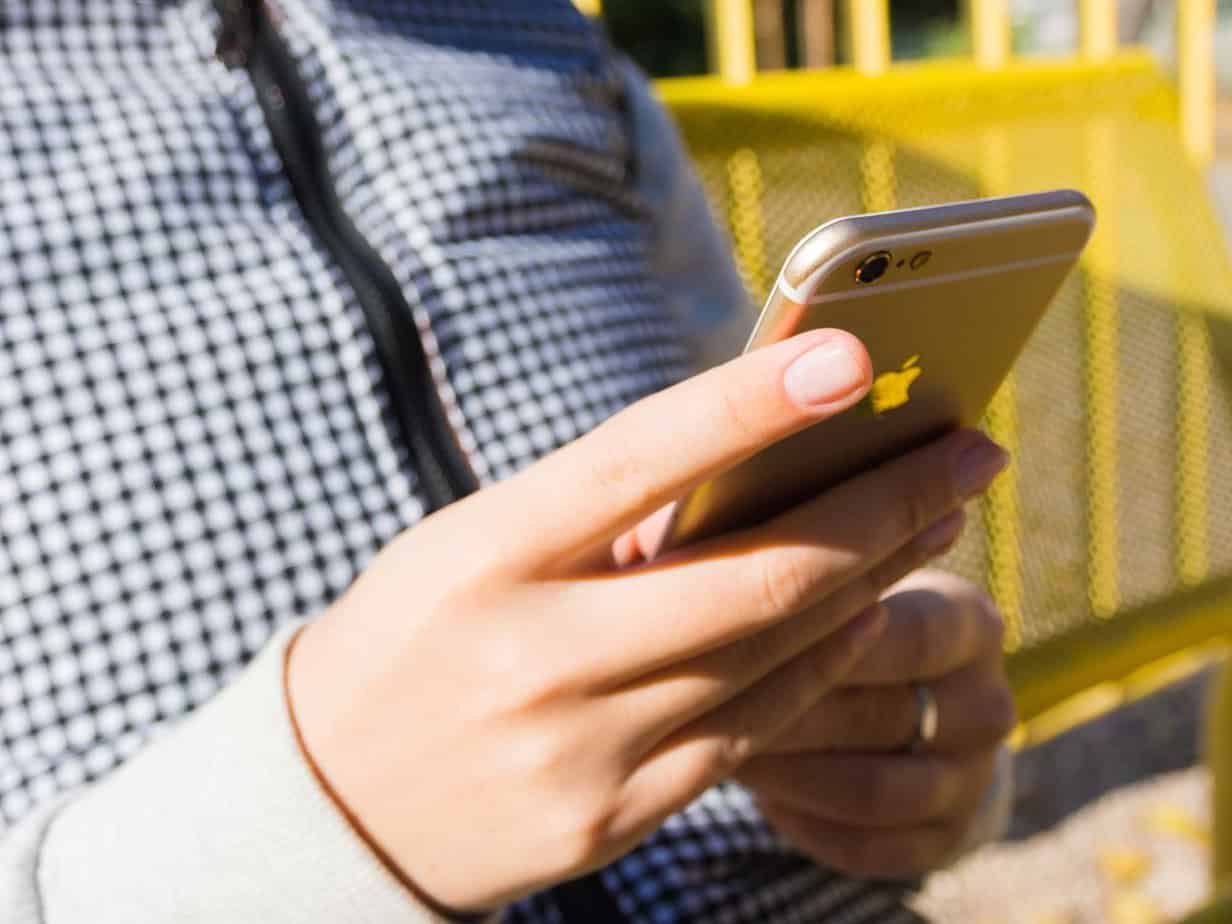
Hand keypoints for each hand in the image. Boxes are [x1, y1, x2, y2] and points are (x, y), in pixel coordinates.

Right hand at [286, 329, 1008, 912]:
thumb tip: (749, 469)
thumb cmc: (409, 637)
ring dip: (875, 578)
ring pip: (775, 656)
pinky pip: (753, 730)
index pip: (634, 464)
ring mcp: (582, 751)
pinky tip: (864, 611)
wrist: (334, 804)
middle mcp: (537, 658)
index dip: (748, 406)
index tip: (854, 353)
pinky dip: (821, 662)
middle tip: (971, 450)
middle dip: (886, 506)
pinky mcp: (616, 816)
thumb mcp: (467, 546)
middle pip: (754, 578)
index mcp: (483, 557)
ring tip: (935, 515)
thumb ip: (592, 513)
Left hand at [736, 569, 1015, 879]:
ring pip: (869, 790)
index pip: (907, 635)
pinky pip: (864, 846)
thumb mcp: (844, 581)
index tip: (744, 637)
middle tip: (704, 704)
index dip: (825, 641)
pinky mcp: (943, 841)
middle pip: (879, 716)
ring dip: (785, 774)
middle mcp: (986, 704)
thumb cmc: (845, 615)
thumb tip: (718, 567)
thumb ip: (803, 573)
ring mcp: (973, 780)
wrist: (905, 694)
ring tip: (718, 749)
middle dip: (783, 712)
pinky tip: (756, 791)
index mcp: (970, 623)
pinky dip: (801, 820)